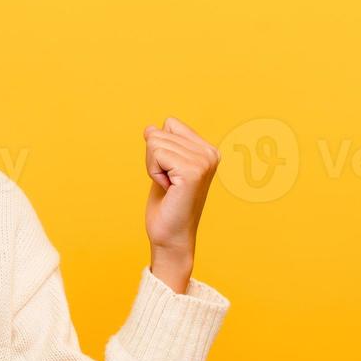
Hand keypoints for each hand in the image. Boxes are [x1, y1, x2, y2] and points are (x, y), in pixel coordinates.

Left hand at [143, 117, 219, 290]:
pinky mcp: (192, 172)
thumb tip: (150, 128)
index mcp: (207, 150)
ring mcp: (203, 162)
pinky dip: (153, 172)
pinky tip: (167, 188)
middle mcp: (210, 153)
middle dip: (153, 159)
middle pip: (159, 132)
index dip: (159, 148)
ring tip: (168, 186)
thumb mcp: (162, 168)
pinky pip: (156, 154)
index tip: (168, 172)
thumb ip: (161, 146)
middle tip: (167, 183)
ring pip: (155, 142)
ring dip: (153, 167)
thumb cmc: (166, 205)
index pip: (169, 124)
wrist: (170, 236)